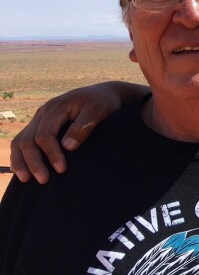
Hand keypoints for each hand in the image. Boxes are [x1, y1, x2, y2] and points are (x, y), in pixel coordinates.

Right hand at [10, 82, 147, 183]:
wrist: (103, 94)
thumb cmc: (103, 102)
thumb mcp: (99, 111)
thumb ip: (83, 127)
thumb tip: (68, 146)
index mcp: (56, 108)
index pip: (45, 135)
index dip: (51, 154)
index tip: (62, 169)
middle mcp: (43, 112)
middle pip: (28, 139)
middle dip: (34, 162)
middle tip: (44, 180)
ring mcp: (40, 118)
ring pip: (20, 140)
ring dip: (20, 161)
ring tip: (26, 179)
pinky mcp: (41, 124)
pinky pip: (23, 140)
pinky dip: (20, 155)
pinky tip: (21, 170)